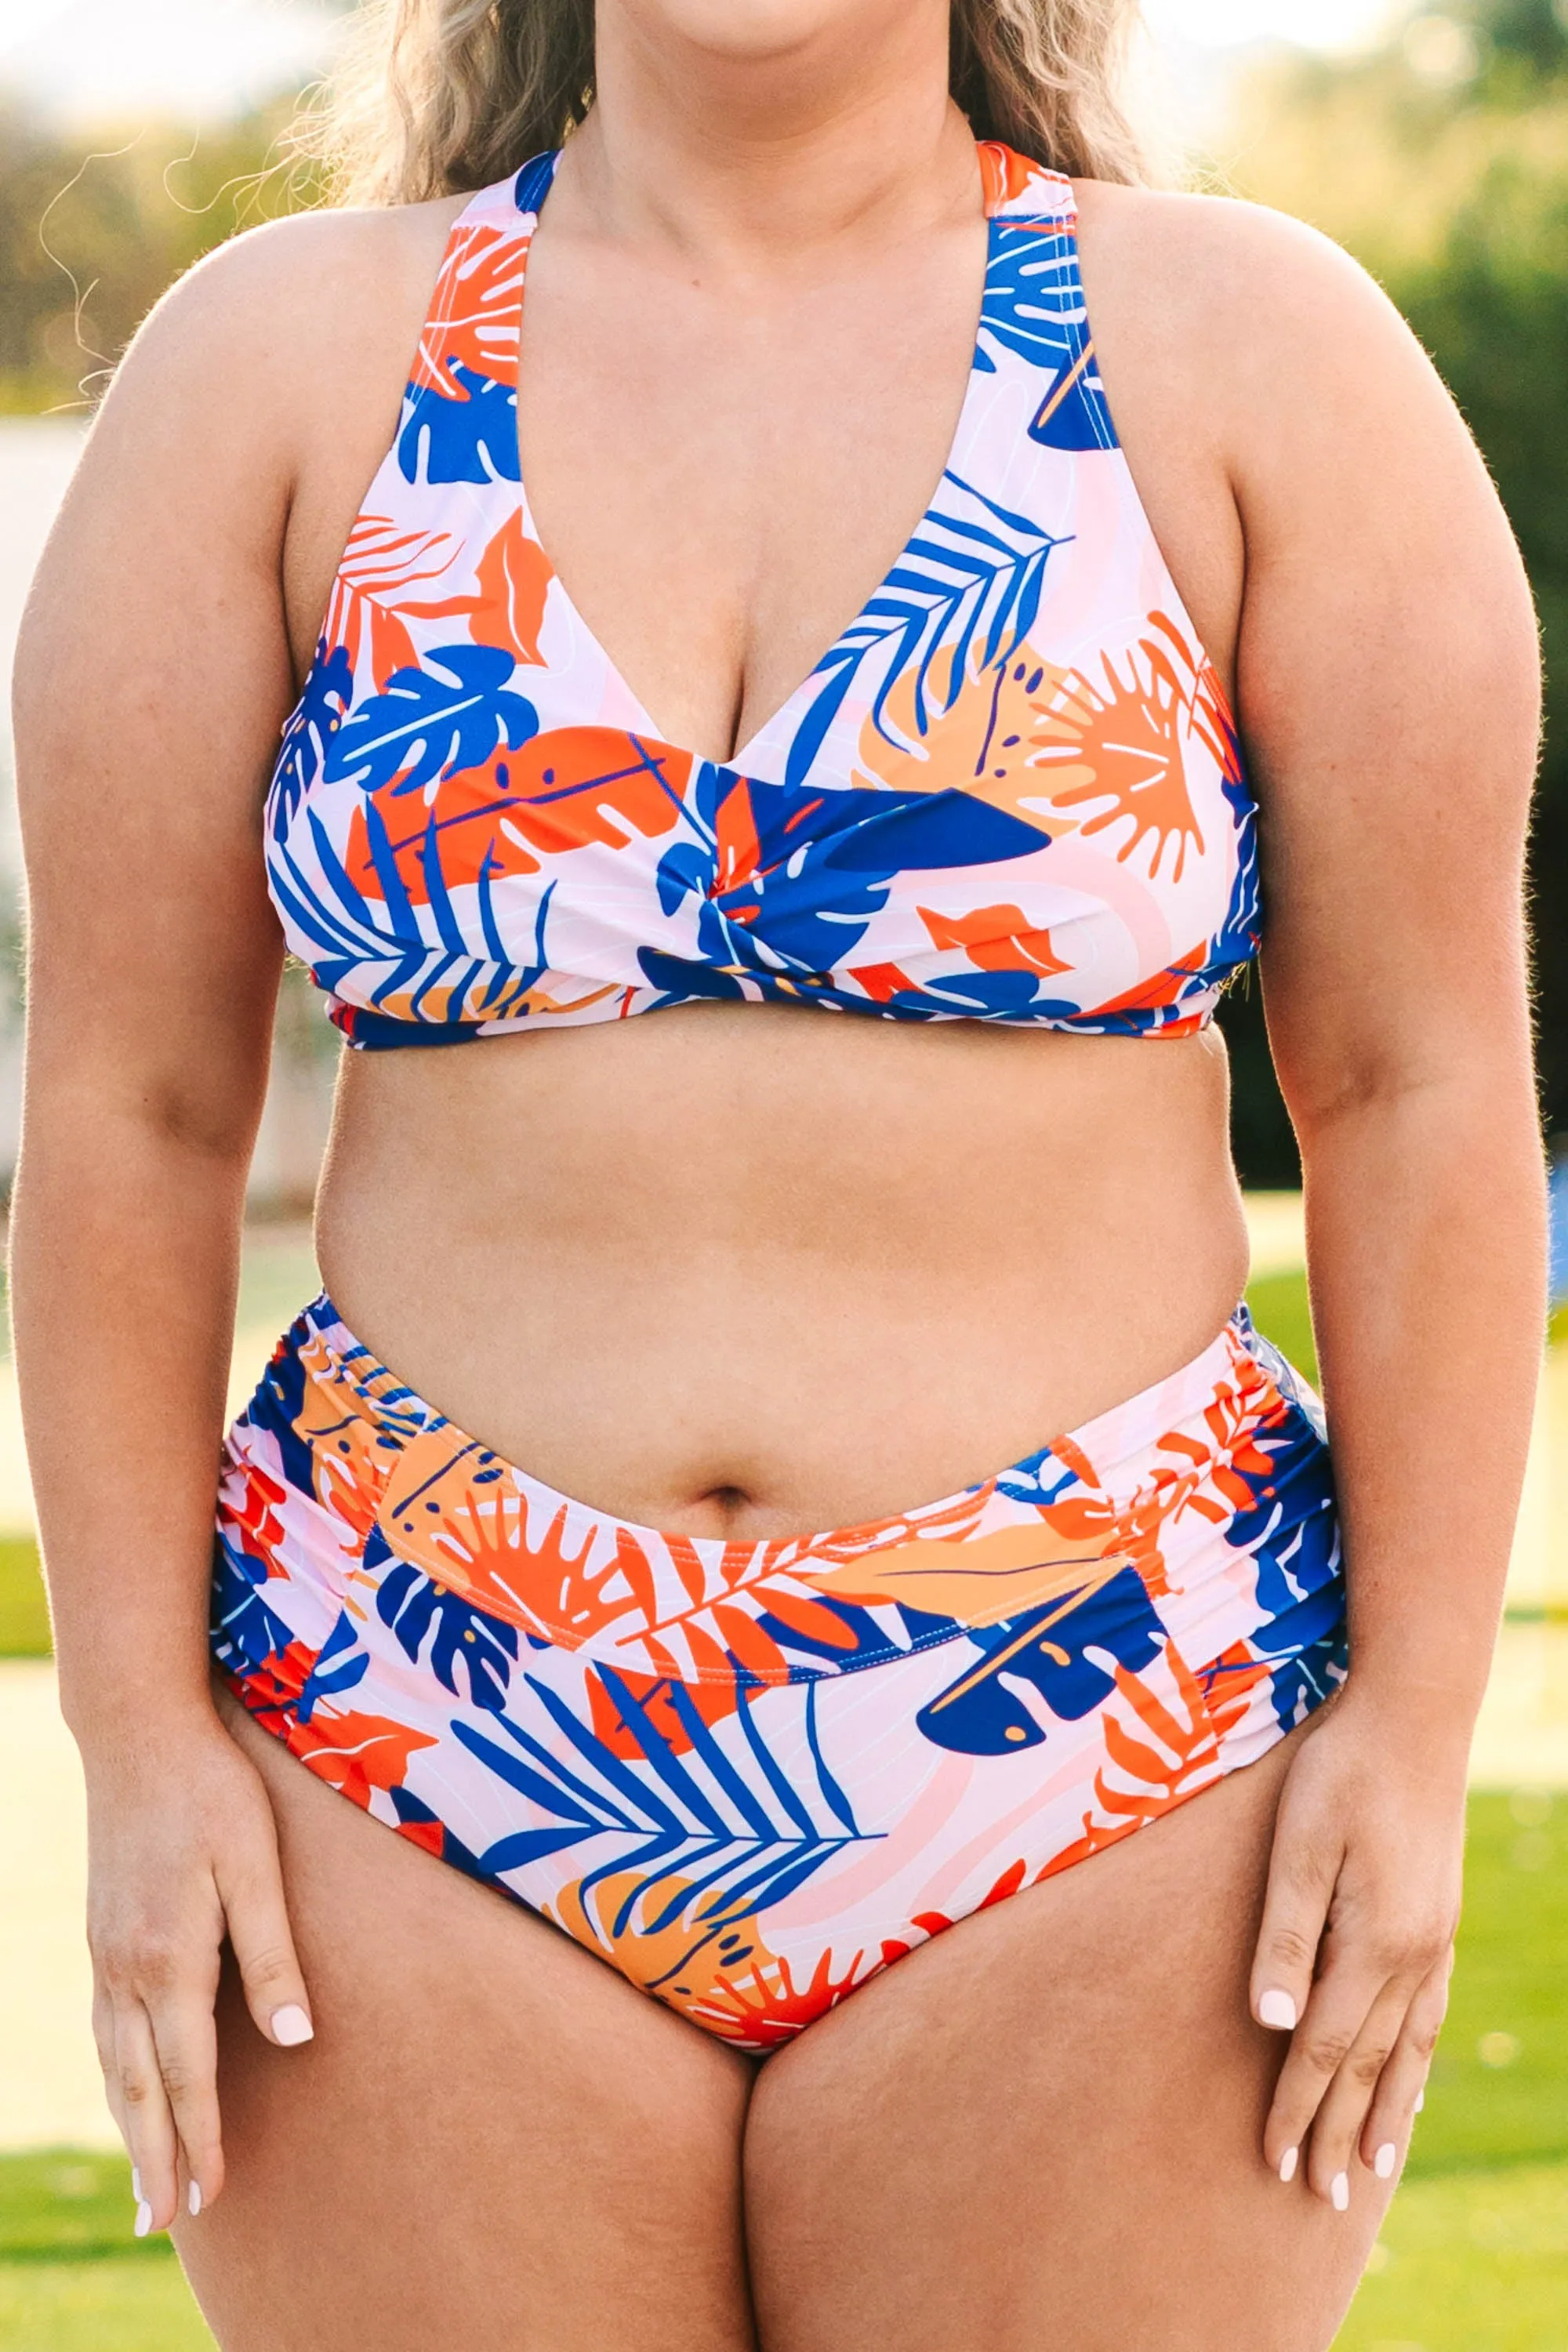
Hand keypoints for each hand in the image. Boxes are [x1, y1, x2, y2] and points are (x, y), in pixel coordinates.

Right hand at [80, 1702, 312, 2236]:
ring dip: (130, 2127)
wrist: (138, 1735)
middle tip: (166, 2221)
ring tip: (145, 2185)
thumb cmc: (213, 1792)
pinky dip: (115, 2078)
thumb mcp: (257, 1865)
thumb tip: (298, 2042)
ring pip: (114, 2064)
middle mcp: (126, 1969)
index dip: (203, 2137)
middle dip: (156, 2156)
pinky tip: (125, 2093)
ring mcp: (105, 1954)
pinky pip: (104, 2030)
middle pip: (140, 2086)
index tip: (215, 2196)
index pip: (189, 2073)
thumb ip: (274, 1956)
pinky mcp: (102, 1936)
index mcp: (171, 1958)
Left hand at [1250, 1689, 1463, 2206]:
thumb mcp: (1296, 1845)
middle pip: (1368, 2065)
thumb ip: (1285, 1935)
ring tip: (1372, 2168)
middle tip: (1317, 2196)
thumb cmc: (1340, 1771)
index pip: (1324, 2050)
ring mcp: (1434, 1941)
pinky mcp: (1438, 1921)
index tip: (1270, 2162)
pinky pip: (1429, 2015)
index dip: (1295, 2107)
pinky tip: (1410, 2082)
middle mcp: (1413, 1956)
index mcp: (1374, 1944)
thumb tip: (1272, 2025)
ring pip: (1408, 2049)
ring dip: (1386, 2111)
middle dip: (1337, 2131)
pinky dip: (1417, 2061)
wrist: (1414, 1716)